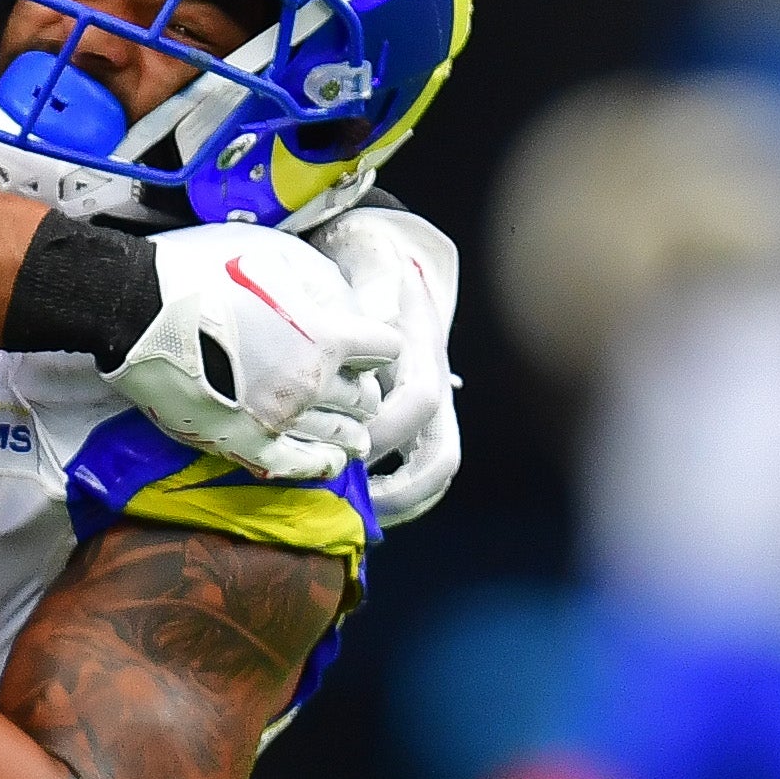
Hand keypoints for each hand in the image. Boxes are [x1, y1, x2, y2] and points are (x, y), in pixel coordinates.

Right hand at [111, 226, 399, 485]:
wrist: (135, 309)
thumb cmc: (197, 274)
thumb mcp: (271, 255)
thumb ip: (316, 282)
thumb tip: (340, 302)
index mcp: (325, 335)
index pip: (385, 348)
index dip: (377, 345)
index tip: (366, 345)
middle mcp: (311, 383)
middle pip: (364, 397)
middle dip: (362, 391)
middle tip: (353, 390)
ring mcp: (278, 419)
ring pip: (339, 436)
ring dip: (351, 433)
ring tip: (353, 434)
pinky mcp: (242, 443)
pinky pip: (295, 466)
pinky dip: (319, 466)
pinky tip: (330, 463)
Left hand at [312, 202, 463, 525]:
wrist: (378, 258)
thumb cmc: (362, 261)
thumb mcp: (366, 259)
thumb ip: (373, 285)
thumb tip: (384, 312)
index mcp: (422, 351)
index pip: (418, 402)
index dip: (382, 432)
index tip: (340, 451)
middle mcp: (434, 386)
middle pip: (439, 457)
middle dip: (393, 487)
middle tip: (344, 501)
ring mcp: (428, 408)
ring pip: (435, 474)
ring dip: (398, 504)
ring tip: (352, 520)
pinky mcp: (412, 424)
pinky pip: (418, 475)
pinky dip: (392, 498)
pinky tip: (355, 507)